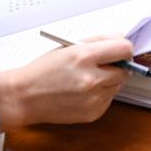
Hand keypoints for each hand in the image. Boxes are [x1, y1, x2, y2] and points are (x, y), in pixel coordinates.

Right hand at [0, 37, 131, 128]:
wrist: (26, 97)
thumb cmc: (43, 70)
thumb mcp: (67, 47)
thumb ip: (96, 41)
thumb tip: (121, 38)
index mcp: (84, 56)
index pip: (124, 48)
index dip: (123, 48)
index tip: (120, 50)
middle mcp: (92, 78)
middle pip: (124, 69)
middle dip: (116, 66)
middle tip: (101, 65)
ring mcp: (94, 98)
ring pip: (118, 85)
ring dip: (108, 81)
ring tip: (86, 79)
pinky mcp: (94, 112)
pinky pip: (109, 100)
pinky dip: (101, 95)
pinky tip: (82, 92)